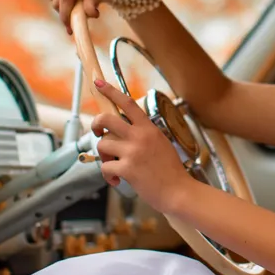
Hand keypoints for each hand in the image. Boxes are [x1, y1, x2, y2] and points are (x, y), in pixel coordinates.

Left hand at [90, 78, 194, 213]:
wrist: (178, 192)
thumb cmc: (170, 171)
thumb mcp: (161, 143)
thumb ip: (144, 134)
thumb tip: (123, 132)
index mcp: (149, 128)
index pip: (128, 103)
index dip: (110, 91)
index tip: (98, 82)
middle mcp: (139, 137)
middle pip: (106, 119)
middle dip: (95, 123)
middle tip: (96, 131)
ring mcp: (132, 152)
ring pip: (102, 144)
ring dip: (103, 155)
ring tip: (112, 164)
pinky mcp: (127, 169)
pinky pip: (105, 167)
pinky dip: (108, 175)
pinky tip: (116, 180)